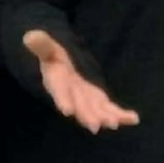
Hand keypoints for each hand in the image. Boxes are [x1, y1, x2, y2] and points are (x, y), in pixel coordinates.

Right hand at [23, 31, 137, 132]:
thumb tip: (30, 36)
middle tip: (96, 126)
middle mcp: (71, 94)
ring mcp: (86, 99)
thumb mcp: (47, 48)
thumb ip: (42, 45)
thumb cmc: (52, 57)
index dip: (62, 99)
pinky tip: (134, 119)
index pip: (59, 91)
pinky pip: (110, 108)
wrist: (59, 68)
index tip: (67, 111)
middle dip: (87, 116)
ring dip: (105, 117)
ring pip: (96, 110)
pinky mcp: (98, 100)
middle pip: (79, 106)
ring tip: (116, 124)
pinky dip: (121, 114)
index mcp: (57, 81)